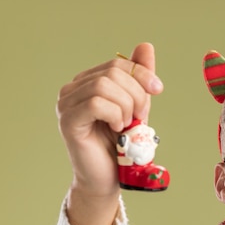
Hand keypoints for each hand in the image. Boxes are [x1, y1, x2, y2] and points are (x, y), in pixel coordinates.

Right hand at [56, 42, 163, 224]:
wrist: (108, 179)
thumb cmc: (121, 145)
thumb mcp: (136, 107)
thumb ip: (139, 78)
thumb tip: (145, 46)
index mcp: (87, 83)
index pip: (117, 64)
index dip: (142, 75)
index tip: (158, 91)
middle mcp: (72, 90)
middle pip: (112, 73)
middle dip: (136, 94)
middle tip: (138, 117)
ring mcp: (66, 104)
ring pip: (105, 86)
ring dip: (126, 106)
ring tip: (126, 125)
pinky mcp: (68, 121)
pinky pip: (96, 103)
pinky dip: (114, 114)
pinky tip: (117, 128)